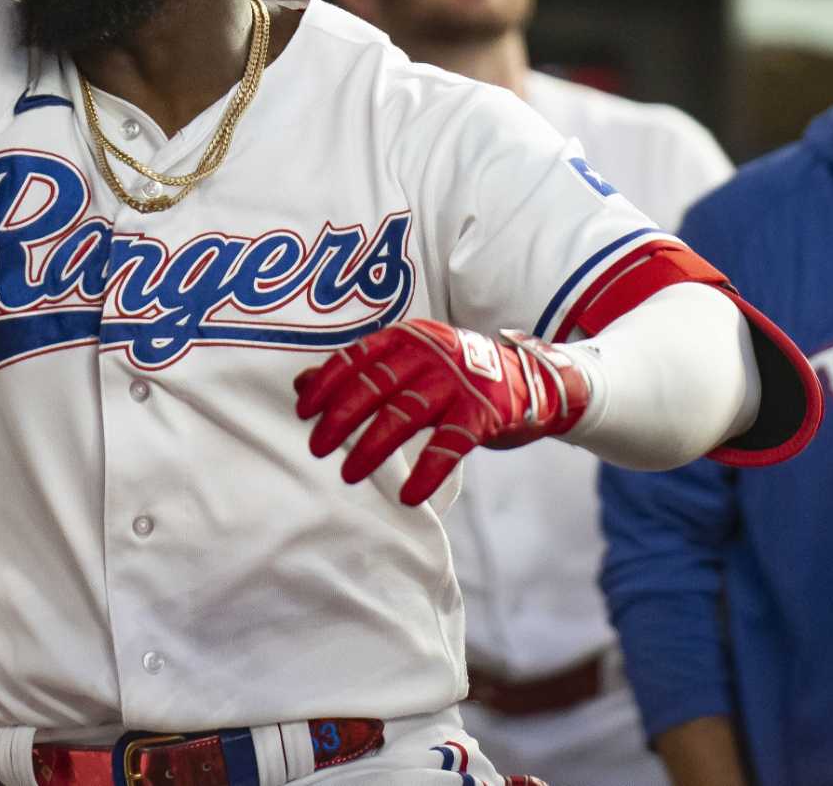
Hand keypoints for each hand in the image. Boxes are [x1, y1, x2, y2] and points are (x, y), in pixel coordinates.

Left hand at [294, 319, 591, 505]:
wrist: (532, 379)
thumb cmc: (453, 374)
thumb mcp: (409, 362)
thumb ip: (359, 370)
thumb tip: (300, 383)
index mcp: (408, 337)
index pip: (356, 358)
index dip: (325, 385)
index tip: (302, 412)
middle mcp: (431, 354)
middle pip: (374, 387)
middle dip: (340, 419)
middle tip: (316, 447)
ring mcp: (459, 382)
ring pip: (404, 416)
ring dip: (372, 448)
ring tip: (349, 473)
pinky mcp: (484, 413)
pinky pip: (449, 446)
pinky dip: (427, 472)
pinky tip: (408, 495)